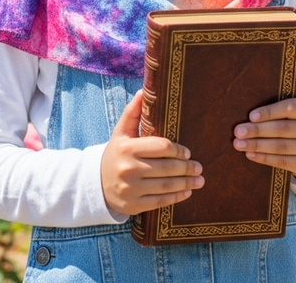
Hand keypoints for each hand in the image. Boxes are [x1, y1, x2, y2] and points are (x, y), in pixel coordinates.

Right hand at [101, 90, 203, 215]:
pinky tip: (187, 192)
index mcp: (127, 148)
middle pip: (166, 168)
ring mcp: (131, 189)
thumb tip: (144, 91)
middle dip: (186, 168)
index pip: (160, 147)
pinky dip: (176, 197)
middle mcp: (128, 169)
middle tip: (199, 167)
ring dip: (186, 183)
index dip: (177, 150)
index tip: (187, 152)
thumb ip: (133, 112)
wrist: (97, 184)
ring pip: (165, 186)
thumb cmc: (116, 154)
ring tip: (199, 180)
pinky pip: (160, 202)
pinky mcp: (133, 205)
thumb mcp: (121, 132)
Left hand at [233, 98, 295, 179]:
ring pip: (281, 146)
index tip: (251, 116)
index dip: (269, 112)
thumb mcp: (291, 113)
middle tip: (238, 131)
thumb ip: (275, 110)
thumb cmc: (293, 122)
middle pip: (283, 129)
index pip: (290, 108)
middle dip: (258, 130)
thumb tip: (247, 116)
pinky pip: (282, 162)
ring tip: (238, 144)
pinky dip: (264, 158)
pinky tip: (250, 154)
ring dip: (257, 145)